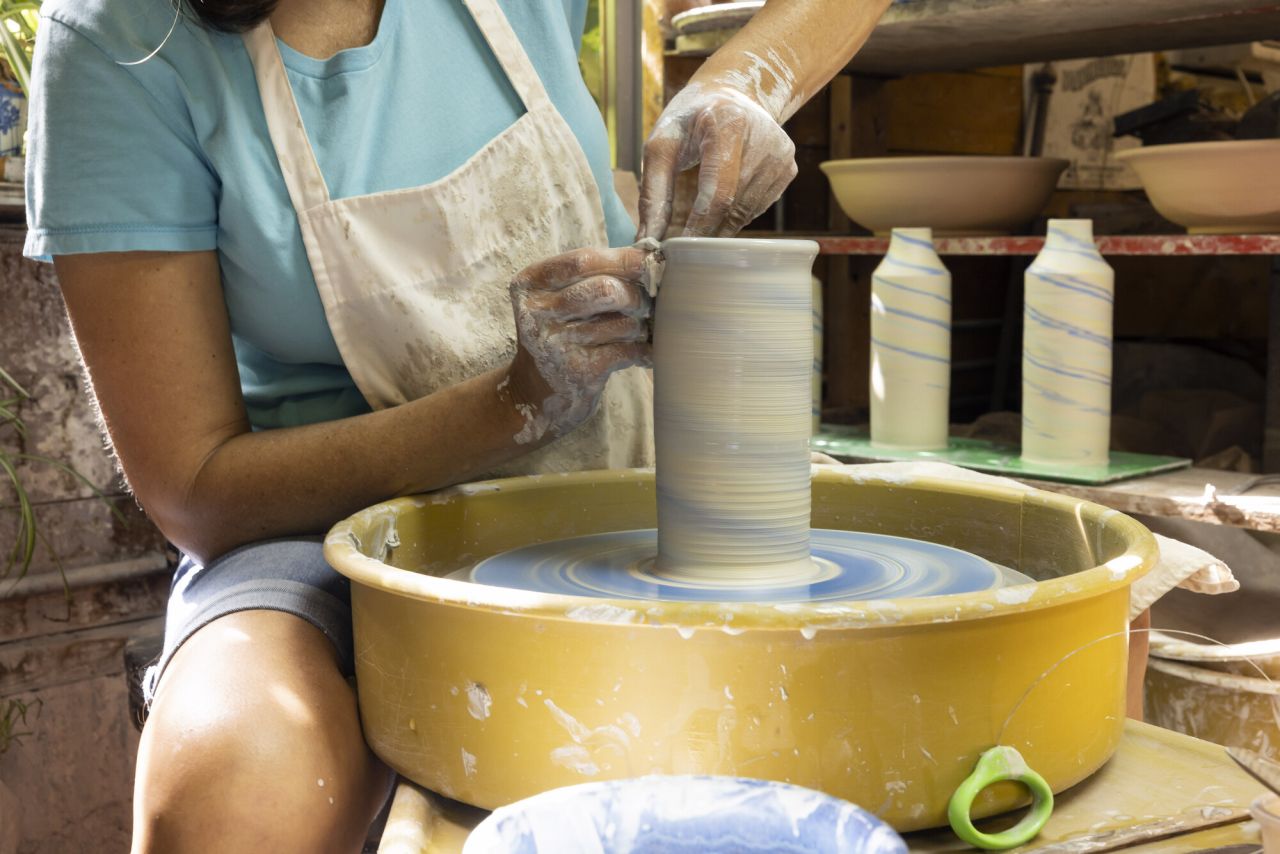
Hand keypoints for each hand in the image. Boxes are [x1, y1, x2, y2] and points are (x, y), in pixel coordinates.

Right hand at [506, 247, 652, 443]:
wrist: (535, 394)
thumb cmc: (558, 336)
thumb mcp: (556, 300)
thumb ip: (589, 276)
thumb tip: (648, 258)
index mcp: (530, 284)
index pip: (583, 260)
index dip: (623, 258)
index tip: (651, 261)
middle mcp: (536, 312)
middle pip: (605, 289)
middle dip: (637, 294)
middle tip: (648, 303)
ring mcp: (556, 344)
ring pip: (621, 321)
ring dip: (639, 325)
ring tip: (637, 331)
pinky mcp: (578, 371)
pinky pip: (627, 351)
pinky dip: (644, 350)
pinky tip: (646, 352)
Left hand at [638, 83, 797, 239]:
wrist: (731, 95)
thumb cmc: (690, 120)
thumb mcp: (662, 144)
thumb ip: (653, 192)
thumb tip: (647, 241)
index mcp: (730, 123)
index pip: (720, 191)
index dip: (700, 225)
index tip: (679, 249)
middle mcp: (765, 138)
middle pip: (735, 206)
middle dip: (707, 232)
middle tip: (683, 248)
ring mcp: (781, 155)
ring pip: (747, 213)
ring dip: (720, 226)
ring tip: (699, 222)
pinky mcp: (788, 168)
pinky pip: (758, 208)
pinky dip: (735, 214)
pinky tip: (723, 200)